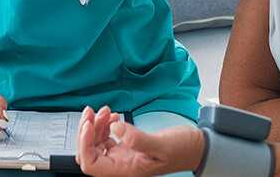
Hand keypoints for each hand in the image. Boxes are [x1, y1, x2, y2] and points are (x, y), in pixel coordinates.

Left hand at [76, 106, 203, 176]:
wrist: (195, 147)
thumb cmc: (182, 150)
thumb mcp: (160, 145)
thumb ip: (137, 138)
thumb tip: (115, 127)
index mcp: (125, 170)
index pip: (91, 164)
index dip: (84, 144)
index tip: (88, 124)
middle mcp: (121, 165)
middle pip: (89, 152)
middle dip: (87, 131)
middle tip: (93, 112)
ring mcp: (123, 156)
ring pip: (96, 143)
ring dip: (96, 124)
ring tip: (105, 110)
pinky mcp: (127, 146)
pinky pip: (107, 137)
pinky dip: (105, 124)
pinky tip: (113, 116)